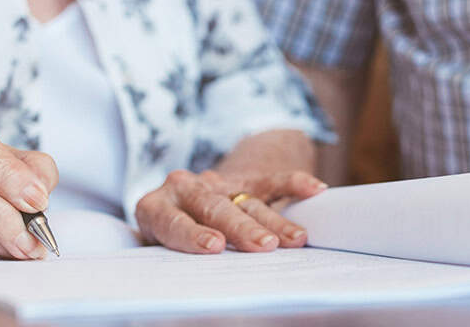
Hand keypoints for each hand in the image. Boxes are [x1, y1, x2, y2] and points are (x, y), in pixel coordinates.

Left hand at [136, 170, 327, 252]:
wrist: (184, 198)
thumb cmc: (169, 237)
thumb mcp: (159, 247)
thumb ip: (172, 258)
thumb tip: (186, 290)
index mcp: (155, 208)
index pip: (173, 221)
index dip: (193, 234)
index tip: (215, 246)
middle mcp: (183, 189)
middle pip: (214, 207)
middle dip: (241, 228)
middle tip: (263, 246)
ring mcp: (215, 182)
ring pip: (247, 200)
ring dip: (274, 220)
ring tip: (297, 240)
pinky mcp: (244, 178)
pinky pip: (271, 180)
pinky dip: (294, 183)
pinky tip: (314, 189)